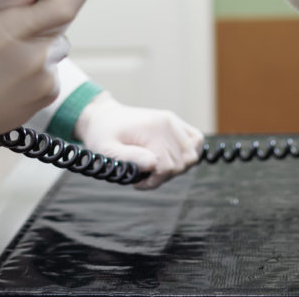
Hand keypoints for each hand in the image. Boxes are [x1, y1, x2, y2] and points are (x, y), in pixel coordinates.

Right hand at [0, 0, 90, 162]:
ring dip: (42, 40)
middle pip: (63, 19)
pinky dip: (40, 63)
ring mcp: (45, 77)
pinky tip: (13, 73)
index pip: (66, 3)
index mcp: (10, 30)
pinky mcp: (49, 94)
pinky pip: (54, 66)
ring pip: (57, 43)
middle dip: (49, 10)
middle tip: (22, 16)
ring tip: (9, 54)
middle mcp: (34, 55)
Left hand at [74, 93, 203, 189]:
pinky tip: (170, 158)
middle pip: (181, 163)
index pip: (167, 166)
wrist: (103, 117)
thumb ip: (129, 157)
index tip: (137, 181)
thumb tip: (153, 165)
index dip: (154, 180)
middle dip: (164, 175)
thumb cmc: (102, 135)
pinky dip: (189, 153)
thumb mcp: (106, 149)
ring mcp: (173, 121)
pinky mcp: (175, 122)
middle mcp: (168, 123)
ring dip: (177, 167)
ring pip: (192, 155)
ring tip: (155, 167)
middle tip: (144, 175)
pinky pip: (196, 140)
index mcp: (152, 130)